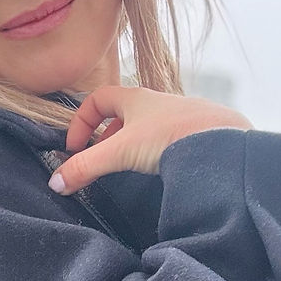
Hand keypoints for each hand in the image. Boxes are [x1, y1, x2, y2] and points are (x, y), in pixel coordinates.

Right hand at [49, 86, 253, 194]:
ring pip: (147, 127)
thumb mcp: (121, 153)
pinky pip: (171, 138)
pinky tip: (161, 169)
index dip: (81, 121)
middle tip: (101, 160)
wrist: (223, 141)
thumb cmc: (172, 136)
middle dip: (106, 136)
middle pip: (123, 113)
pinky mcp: (198, 133)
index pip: (98, 99)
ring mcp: (180, 116)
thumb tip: (56, 183)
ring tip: (128, 167)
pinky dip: (158, 151)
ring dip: (132, 145)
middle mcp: (158, 102)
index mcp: (136, 98)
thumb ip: (87, 167)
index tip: (75, 148)